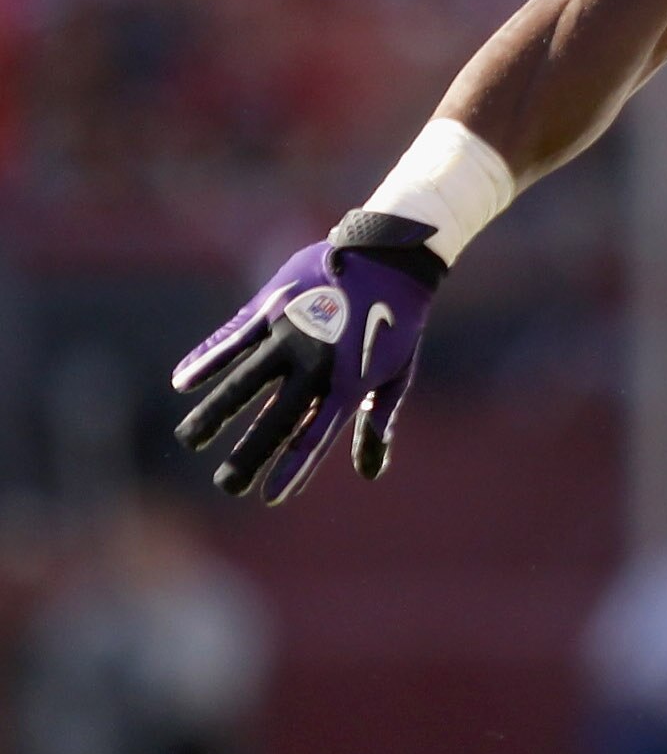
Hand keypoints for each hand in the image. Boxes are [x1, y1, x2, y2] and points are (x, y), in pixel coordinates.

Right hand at [172, 214, 445, 503]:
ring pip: (245, 380)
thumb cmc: (398, 322)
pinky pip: (234, 335)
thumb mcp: (397, 373)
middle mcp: (317, 362)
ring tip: (189, 439)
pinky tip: (182, 380)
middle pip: (277, 417)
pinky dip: (207, 357)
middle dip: (249, 454)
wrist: (391, 256)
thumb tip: (371, 473)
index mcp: (350, 383)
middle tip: (226, 485)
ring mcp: (292, 331)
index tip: (269, 497)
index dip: (292, 468)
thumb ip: (377, 421)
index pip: (316, 437)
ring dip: (215, 411)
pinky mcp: (273, 304)